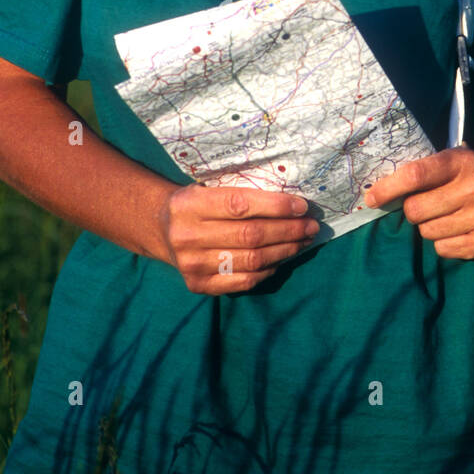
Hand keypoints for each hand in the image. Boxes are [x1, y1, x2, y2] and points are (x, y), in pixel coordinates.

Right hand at [159, 184, 320, 294]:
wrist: (162, 229)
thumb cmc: (197, 203)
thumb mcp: (209, 188)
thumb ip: (242, 194)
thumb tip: (292, 204)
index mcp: (190, 204)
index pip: (241, 205)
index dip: (276, 206)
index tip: (302, 206)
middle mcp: (188, 236)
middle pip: (250, 235)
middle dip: (288, 230)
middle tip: (311, 225)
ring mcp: (192, 265)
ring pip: (251, 260)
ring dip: (284, 250)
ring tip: (303, 241)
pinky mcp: (198, 285)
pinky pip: (244, 280)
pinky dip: (268, 270)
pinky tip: (281, 259)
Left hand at [363, 145, 473, 259]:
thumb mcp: (462, 159)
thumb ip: (429, 170)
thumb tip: (382, 190)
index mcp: (464, 162)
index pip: (416, 174)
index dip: (388, 188)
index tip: (370, 197)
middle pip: (415, 210)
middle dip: (412, 209)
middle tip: (422, 205)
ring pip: (427, 233)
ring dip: (428, 226)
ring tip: (446, 216)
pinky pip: (443, 250)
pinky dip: (443, 242)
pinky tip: (458, 230)